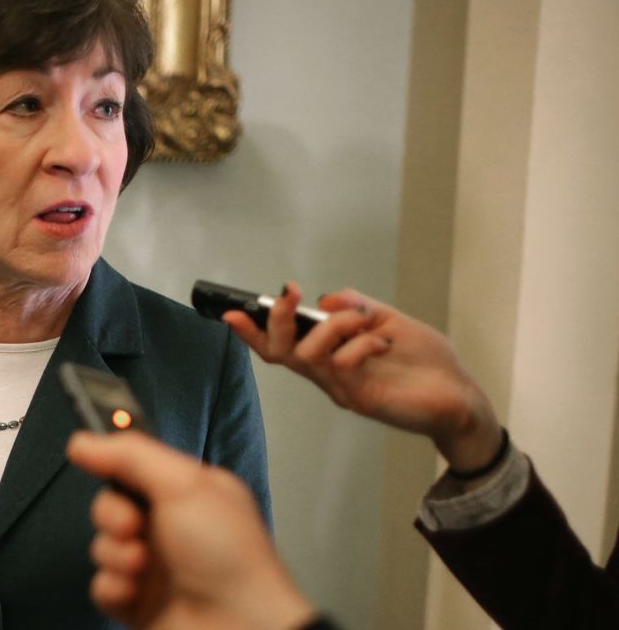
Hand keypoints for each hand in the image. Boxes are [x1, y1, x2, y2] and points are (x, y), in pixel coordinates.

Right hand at [67, 431, 315, 629]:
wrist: (237, 625)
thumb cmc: (231, 556)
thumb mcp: (182, 485)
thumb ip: (131, 455)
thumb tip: (86, 441)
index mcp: (186, 492)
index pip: (134, 465)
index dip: (111, 461)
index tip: (92, 457)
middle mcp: (168, 526)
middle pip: (110, 504)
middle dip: (112, 514)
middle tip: (134, 525)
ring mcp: (153, 566)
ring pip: (103, 546)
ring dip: (115, 554)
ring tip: (142, 566)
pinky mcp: (139, 602)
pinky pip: (102, 586)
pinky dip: (114, 587)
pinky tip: (135, 591)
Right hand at [223, 283, 502, 472]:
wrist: (460, 396)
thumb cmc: (425, 364)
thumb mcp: (389, 321)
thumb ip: (356, 307)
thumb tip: (326, 298)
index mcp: (330, 356)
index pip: (281, 345)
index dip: (253, 331)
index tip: (232, 312)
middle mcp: (328, 375)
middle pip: (280, 353)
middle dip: (276, 320)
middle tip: (288, 295)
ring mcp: (342, 388)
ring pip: (308, 355)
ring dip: (333, 326)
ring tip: (363, 320)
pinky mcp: (360, 398)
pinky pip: (342, 365)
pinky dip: (360, 342)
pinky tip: (384, 341)